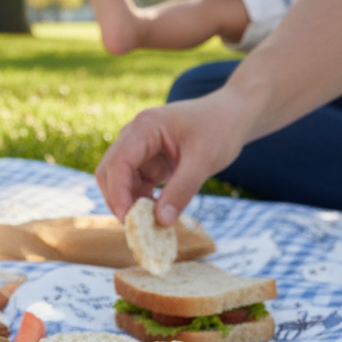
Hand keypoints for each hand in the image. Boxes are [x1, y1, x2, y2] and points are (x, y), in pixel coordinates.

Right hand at [95, 94, 248, 224]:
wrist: (232, 114)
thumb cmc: (220, 129)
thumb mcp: (204, 161)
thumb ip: (182, 191)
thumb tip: (161, 222)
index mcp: (145, 127)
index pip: (118, 163)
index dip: (118, 193)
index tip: (129, 220)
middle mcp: (134, 136)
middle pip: (109, 172)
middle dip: (118, 200)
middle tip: (135, 226)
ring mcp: (138, 148)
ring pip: (118, 180)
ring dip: (128, 201)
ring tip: (148, 222)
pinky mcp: (146, 160)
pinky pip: (133, 183)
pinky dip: (139, 200)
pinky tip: (155, 213)